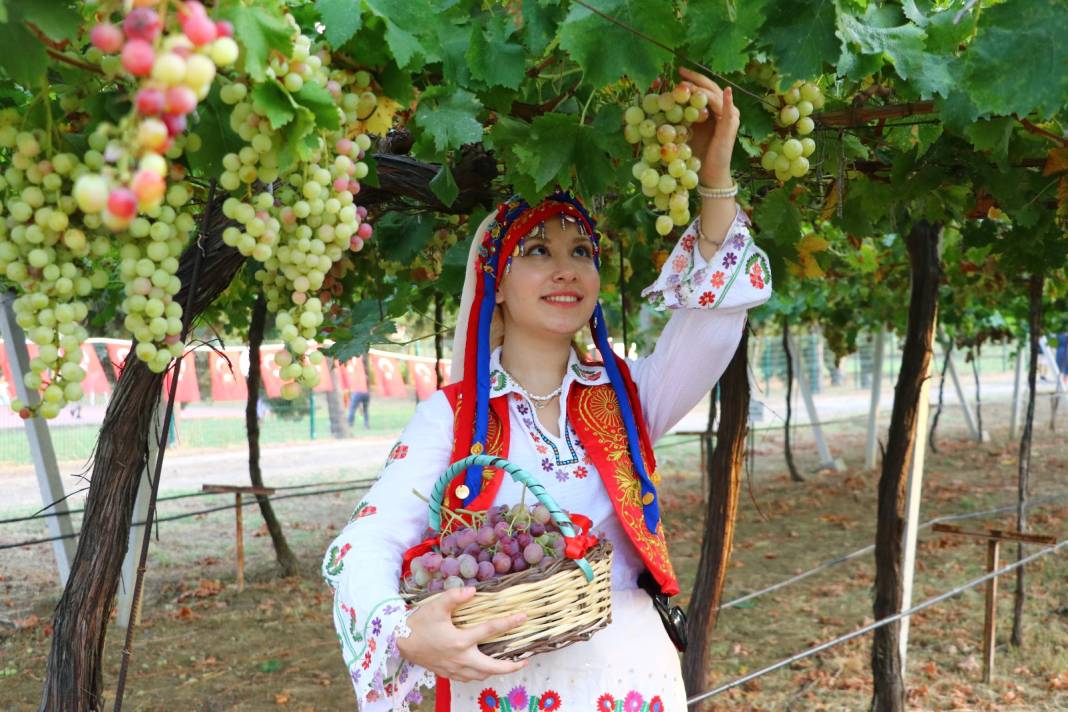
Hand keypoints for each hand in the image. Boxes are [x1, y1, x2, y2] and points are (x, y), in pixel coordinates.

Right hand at [397, 586, 529, 682]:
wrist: (399, 641)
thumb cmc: (419, 623)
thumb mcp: (436, 606)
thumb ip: (455, 596)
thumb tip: (473, 591)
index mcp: (460, 640)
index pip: (490, 630)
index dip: (509, 623)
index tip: (522, 618)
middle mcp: (460, 658)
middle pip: (491, 667)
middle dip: (510, 667)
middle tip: (523, 661)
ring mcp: (453, 668)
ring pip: (480, 675)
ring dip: (495, 671)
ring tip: (506, 665)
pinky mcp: (446, 673)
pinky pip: (467, 678)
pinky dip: (479, 675)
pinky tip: (481, 668)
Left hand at [678, 67, 740, 185]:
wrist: (708, 174)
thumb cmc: (696, 154)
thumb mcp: (685, 131)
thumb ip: (680, 117)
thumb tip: (663, 103)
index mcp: (713, 110)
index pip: (703, 89)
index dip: (691, 80)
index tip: (677, 73)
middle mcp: (724, 110)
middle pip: (710, 88)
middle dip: (695, 79)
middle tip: (681, 71)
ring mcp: (730, 117)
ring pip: (715, 97)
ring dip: (702, 89)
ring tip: (689, 85)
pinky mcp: (730, 127)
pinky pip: (730, 111)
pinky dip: (728, 100)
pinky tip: (727, 91)